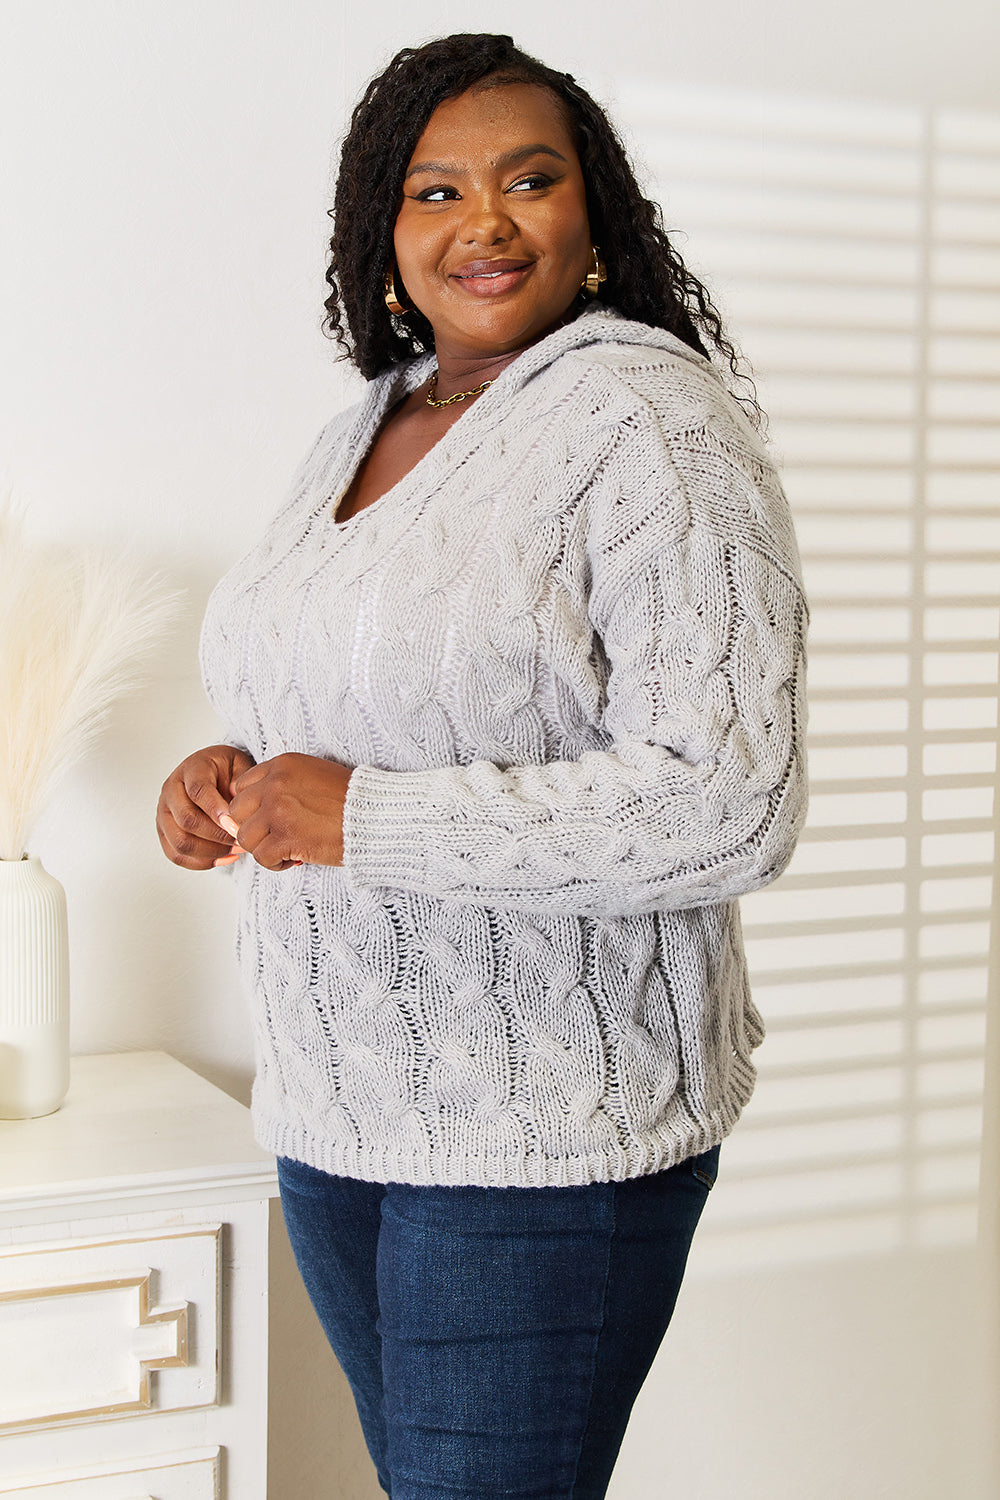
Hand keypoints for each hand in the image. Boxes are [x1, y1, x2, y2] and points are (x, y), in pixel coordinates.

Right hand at [157, 744, 255, 869]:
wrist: (214, 771)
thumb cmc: (228, 770)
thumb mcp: (240, 765)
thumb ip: (240, 782)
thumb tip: (235, 807)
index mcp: (191, 769)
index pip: (197, 791)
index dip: (216, 810)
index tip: (235, 825)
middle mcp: (171, 790)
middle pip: (186, 820)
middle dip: (217, 836)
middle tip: (241, 840)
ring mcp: (164, 812)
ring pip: (180, 842)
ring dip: (211, 852)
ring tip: (236, 850)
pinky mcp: (164, 832)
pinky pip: (176, 855)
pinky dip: (202, 862)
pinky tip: (226, 858)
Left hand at [227, 753, 351, 870]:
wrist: (375, 815)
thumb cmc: (351, 799)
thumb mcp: (314, 774)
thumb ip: (284, 783)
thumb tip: (259, 806)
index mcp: (282, 765)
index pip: (242, 786)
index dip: (252, 807)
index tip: (267, 819)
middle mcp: (275, 785)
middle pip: (237, 811)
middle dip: (253, 828)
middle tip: (273, 837)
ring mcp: (278, 811)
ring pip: (245, 837)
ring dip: (263, 848)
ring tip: (285, 850)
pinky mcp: (285, 838)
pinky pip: (262, 857)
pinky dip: (276, 864)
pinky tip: (294, 859)